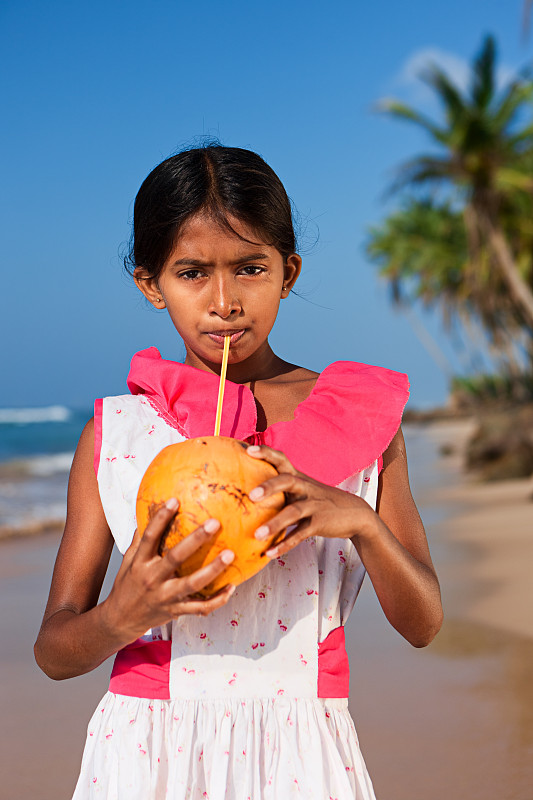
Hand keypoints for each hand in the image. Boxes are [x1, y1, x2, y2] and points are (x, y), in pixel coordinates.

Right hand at [104, 499, 235, 641]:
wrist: (119, 621)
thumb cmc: (126, 587)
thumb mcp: (127, 562)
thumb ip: (139, 540)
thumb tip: (148, 512)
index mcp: (140, 563)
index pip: (149, 537)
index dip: (161, 518)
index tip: (174, 500)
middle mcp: (152, 579)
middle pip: (175, 557)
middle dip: (195, 540)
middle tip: (214, 523)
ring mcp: (165, 596)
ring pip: (192, 584)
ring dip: (212, 570)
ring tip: (229, 555)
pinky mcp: (175, 611)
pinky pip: (200, 608)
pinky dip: (217, 600)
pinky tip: (231, 588)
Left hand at [246, 445, 374, 558]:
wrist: (354, 514)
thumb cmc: (319, 501)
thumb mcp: (302, 489)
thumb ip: (281, 490)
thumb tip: (247, 494)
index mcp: (298, 477)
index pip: (281, 459)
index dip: (266, 453)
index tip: (248, 450)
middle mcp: (305, 488)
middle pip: (287, 481)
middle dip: (269, 487)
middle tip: (251, 496)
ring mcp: (314, 505)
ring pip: (293, 512)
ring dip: (275, 524)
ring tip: (257, 535)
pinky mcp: (320, 523)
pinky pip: (300, 535)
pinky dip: (285, 544)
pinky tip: (270, 554)